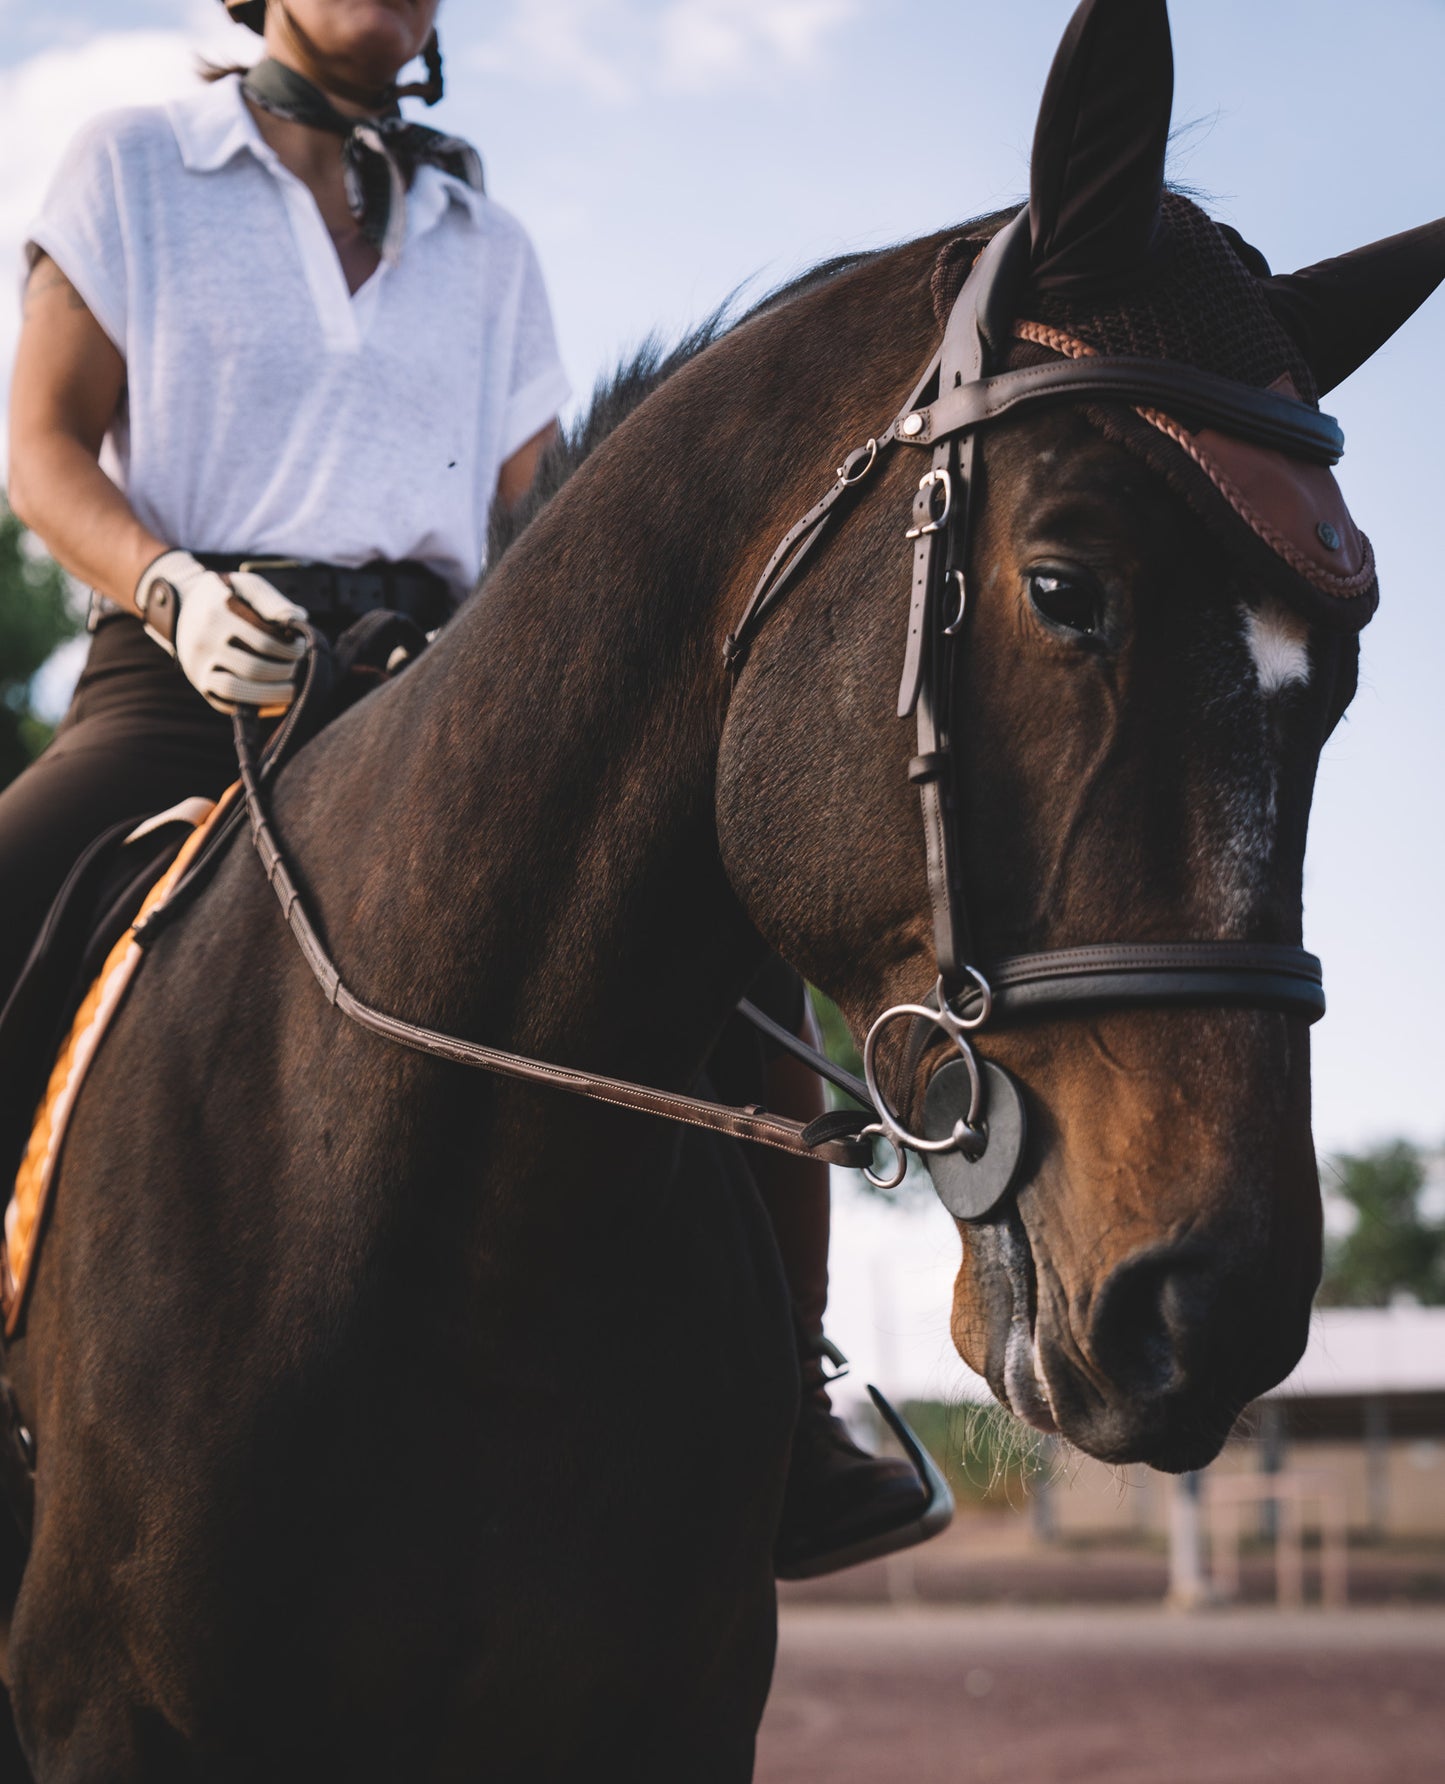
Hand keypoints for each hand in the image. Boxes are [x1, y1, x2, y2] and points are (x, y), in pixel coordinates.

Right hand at [135, 550, 306, 712]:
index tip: (302, 647)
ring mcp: (198, 664)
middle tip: (297, 668)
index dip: (290, 648)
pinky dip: (252, 706)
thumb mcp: (246, 585)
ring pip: (235, 689)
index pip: (263, 640)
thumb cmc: (226, 595)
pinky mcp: (199, 682)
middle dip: (283, 672)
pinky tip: (274, 702)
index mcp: (217, 614)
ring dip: (269, 694)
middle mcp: (203, 641)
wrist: (184, 606)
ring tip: (291, 690)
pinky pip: (225, 702)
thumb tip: (298, 619)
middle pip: (252, 667)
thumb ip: (271, 600)